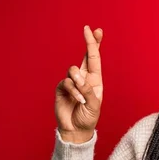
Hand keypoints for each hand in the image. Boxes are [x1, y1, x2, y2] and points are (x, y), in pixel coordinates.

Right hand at [55, 25, 103, 141]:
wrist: (76, 130)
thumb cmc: (88, 117)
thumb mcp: (94, 105)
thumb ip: (88, 90)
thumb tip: (77, 77)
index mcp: (95, 80)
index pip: (95, 59)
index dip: (95, 45)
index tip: (97, 31)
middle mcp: (84, 78)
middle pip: (85, 56)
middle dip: (89, 42)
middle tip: (88, 29)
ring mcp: (72, 82)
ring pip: (73, 70)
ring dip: (79, 83)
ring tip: (83, 98)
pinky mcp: (61, 88)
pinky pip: (67, 83)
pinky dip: (74, 91)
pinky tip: (78, 100)